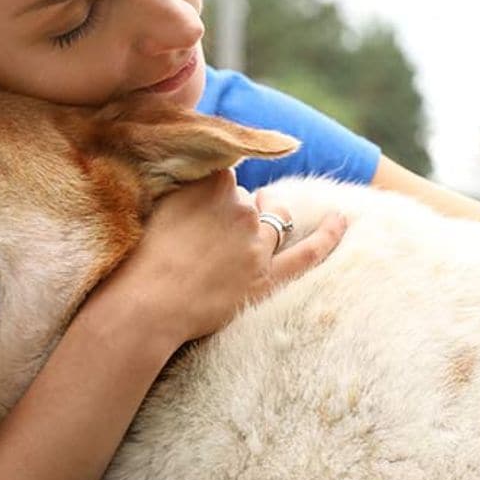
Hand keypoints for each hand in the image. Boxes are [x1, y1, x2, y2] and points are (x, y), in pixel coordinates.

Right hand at [99, 170, 346, 345]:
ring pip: (274, 219)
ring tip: (250, 232)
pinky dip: (329, 236)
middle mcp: (240, 205)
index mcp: (211, 181)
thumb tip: (190, 176)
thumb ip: (178, 186)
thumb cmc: (137, 258)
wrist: (144, 305)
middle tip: (204, 237)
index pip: (223, 174)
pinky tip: (342, 221)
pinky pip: (309, 253)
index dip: (211, 192)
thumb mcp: (152, 205)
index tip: (198, 206)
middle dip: (232, 212)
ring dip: (267, 220)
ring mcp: (257, 242)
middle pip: (246, 199)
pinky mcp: (267, 277)